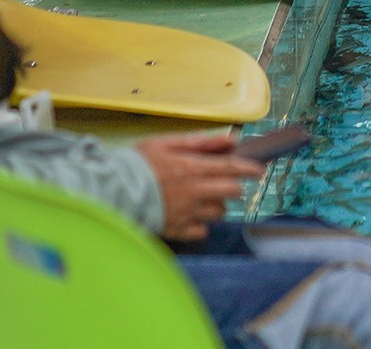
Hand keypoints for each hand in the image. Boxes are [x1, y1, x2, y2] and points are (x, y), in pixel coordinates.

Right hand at [136, 133, 263, 241]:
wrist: (110, 191)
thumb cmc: (137, 164)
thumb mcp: (168, 143)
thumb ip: (201, 142)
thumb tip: (231, 139)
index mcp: (193, 168)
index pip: (232, 168)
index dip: (250, 169)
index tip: (259, 171)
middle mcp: (194, 192)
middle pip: (232, 193)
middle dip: (233, 187)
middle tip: (225, 183)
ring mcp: (187, 213)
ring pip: (218, 213)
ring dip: (215, 205)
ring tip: (200, 198)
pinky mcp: (176, 230)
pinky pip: (201, 231)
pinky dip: (200, 225)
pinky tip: (189, 215)